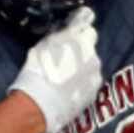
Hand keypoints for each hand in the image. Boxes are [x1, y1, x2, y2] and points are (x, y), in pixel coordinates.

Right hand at [9, 7, 102, 132]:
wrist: (40, 103)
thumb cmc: (38, 70)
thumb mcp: (45, 44)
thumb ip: (62, 36)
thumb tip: (70, 29)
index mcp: (82, 40)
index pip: (88, 30)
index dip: (79, 34)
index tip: (72, 38)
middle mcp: (94, 57)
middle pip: (90, 51)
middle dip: (80, 54)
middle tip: (63, 62)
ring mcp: (95, 77)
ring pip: (90, 69)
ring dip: (81, 72)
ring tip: (63, 80)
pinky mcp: (93, 95)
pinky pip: (88, 86)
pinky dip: (81, 87)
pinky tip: (67, 92)